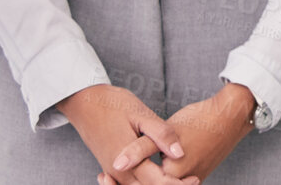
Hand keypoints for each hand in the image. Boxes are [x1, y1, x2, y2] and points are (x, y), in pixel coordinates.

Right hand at [53, 84, 196, 184]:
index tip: (196, 179)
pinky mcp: (111, 169)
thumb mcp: (142, 115)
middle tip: (194, 180)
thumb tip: (180, 153)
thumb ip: (161, 135)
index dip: (178, 184)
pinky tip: (157, 178)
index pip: (157, 183)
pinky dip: (143, 184)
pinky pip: (127, 184)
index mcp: (127, 162)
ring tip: (179, 179)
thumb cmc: (114, 105)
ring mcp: (113, 173)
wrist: (85, 103)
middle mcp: (118, 173)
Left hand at [118, 83, 254, 182]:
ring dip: (142, 180)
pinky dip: (157, 177)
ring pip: (161, 184)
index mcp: (171, 174)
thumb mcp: (166, 131)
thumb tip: (115, 164)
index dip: (117, 182)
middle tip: (106, 175)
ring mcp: (193, 178)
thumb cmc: (200, 120)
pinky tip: (147, 166)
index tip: (103, 175)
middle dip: (129, 182)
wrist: (231, 115)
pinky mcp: (198, 172)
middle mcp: (183, 181)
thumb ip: (140, 149)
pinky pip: (173, 181)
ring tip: (122, 170)